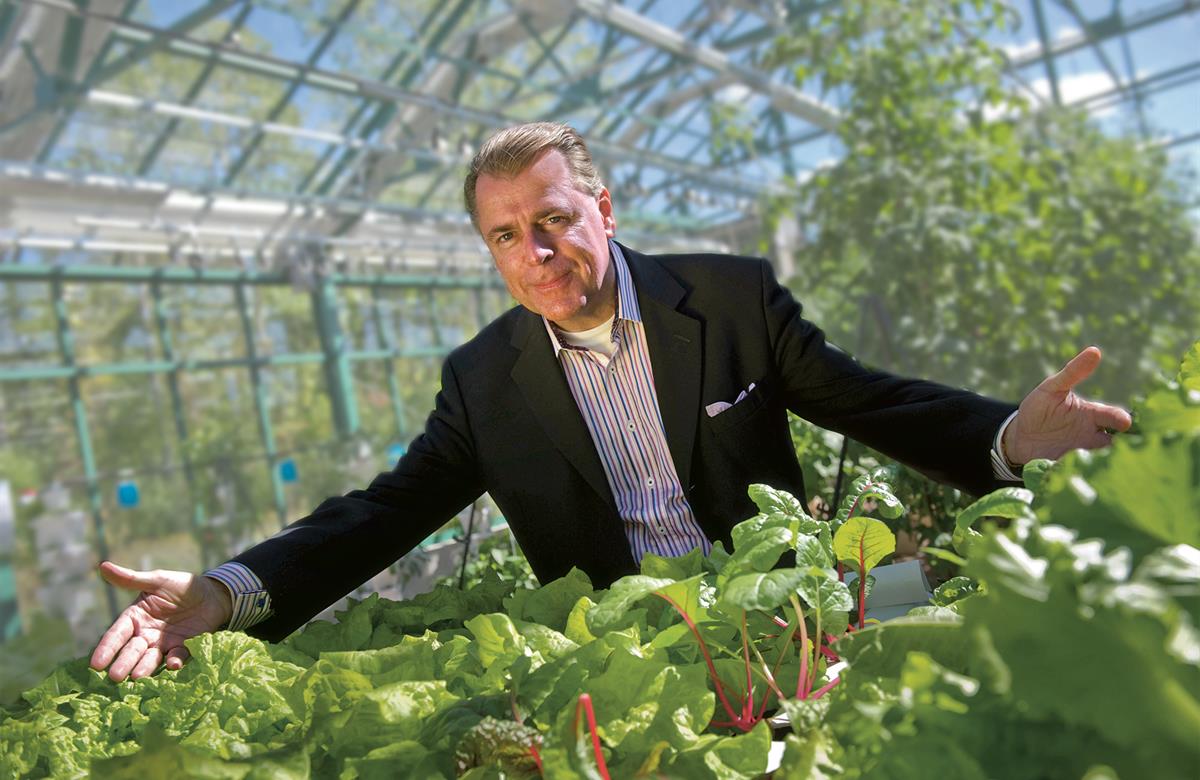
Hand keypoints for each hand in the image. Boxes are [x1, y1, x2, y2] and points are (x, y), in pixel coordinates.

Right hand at [89, 562, 232, 681]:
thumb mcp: (157, 580)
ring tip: (137, 678)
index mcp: (134, 618)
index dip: (106, 648)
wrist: (212, 594)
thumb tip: (102, 566)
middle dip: (123, 663)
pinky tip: (173, 664)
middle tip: (114, 677)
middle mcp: (145, 634)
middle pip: (131, 650)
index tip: (96, 664)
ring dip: (144, 668)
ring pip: (150, 658)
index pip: (117, 634)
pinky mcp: (183, 648)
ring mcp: (163, 644)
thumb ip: (131, 579)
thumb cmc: (180, 586)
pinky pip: (178, 656)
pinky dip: (174, 661)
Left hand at [1003, 346, 1132, 464]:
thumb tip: (1095, 351)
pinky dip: (1083, 476)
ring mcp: (1083, 455)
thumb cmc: (1039, 409)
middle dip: (1122, 447)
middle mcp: (1093, 437)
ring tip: (1099, 464)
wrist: (1018, 437)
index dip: (1119, 419)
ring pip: (1103, 462)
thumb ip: (1072, 372)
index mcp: (1092, 416)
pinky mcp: (1069, 470)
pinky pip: (1081, 476)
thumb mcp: (1051, 388)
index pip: (1113, 418)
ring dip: (1103, 463)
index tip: (1123, 422)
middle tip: (1121, 449)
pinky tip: (1078, 476)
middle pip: (1116, 444)